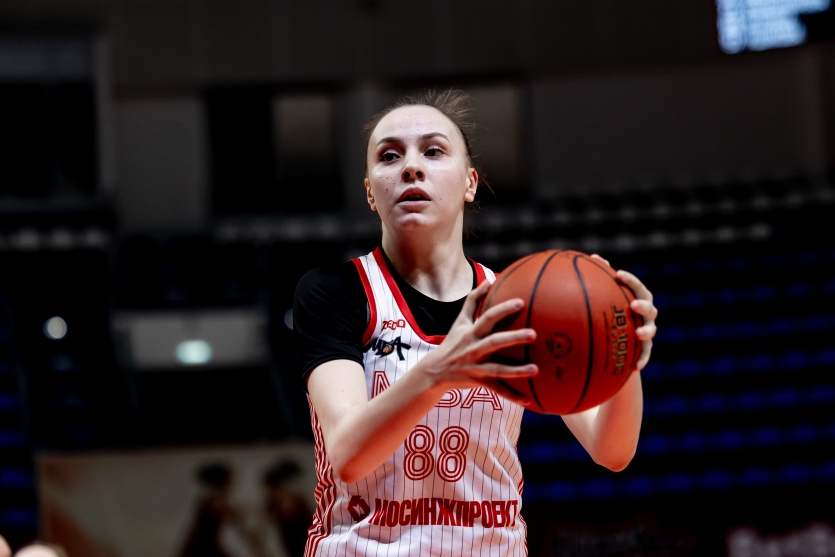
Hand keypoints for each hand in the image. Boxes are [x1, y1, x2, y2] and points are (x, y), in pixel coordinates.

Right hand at [417, 279, 538, 404]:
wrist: (435, 371)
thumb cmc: (453, 341)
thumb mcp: (460, 320)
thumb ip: (474, 300)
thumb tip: (490, 279)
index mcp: (471, 333)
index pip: (488, 317)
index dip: (503, 310)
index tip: (521, 303)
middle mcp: (474, 350)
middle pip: (494, 342)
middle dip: (513, 338)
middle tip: (533, 334)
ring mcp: (476, 368)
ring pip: (498, 369)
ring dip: (516, 371)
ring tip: (536, 369)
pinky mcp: (479, 383)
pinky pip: (497, 390)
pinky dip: (512, 396)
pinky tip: (529, 401)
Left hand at [591, 254, 657, 370]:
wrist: (621, 338)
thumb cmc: (613, 310)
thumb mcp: (607, 296)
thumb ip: (602, 278)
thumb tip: (593, 257)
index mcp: (637, 298)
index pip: (637, 287)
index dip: (630, 280)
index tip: (619, 274)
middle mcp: (646, 313)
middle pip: (650, 307)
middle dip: (643, 305)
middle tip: (633, 305)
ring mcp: (647, 330)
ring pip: (651, 329)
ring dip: (646, 330)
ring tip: (639, 333)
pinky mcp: (645, 348)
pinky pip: (646, 354)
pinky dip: (643, 359)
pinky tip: (636, 367)